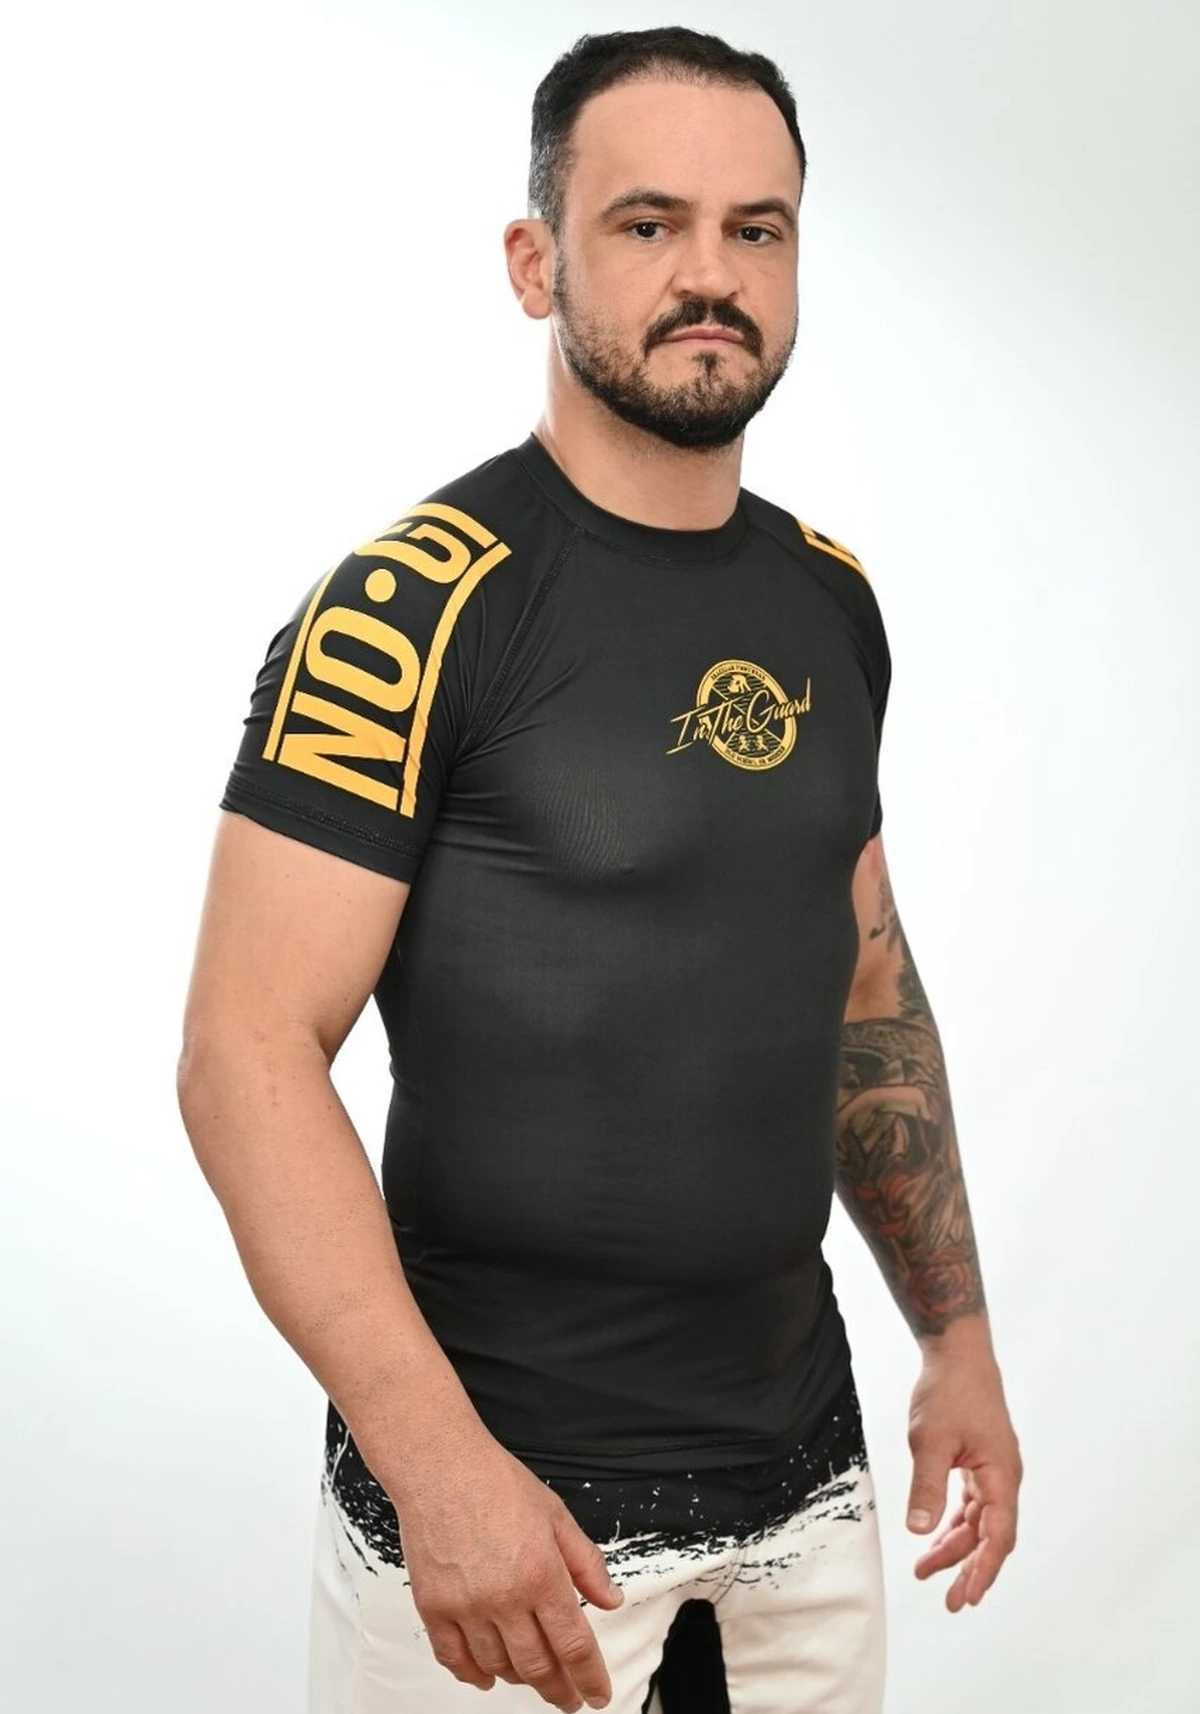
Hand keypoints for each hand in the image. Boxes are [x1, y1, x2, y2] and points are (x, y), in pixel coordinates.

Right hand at [388, 1425, 624, 1711]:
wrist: (441, 1466)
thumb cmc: (496, 1482)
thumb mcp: (556, 1515)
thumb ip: (586, 1563)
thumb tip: (611, 1600)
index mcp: (541, 1574)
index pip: (573, 1645)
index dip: (589, 1678)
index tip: (597, 1695)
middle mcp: (504, 1598)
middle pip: (537, 1666)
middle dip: (559, 1690)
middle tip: (569, 1698)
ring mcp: (466, 1606)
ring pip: (498, 1666)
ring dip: (519, 1678)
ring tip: (533, 1676)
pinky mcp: (434, 1606)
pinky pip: (454, 1658)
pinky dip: (472, 1675)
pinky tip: (487, 1677)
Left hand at [905, 1348, 1022, 1611]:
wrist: (958, 1355)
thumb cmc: (949, 1393)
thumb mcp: (930, 1441)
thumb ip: (926, 1486)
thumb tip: (920, 1531)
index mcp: (1001, 1476)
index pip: (998, 1536)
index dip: (983, 1570)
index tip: (966, 1596)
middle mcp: (1003, 1478)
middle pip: (990, 1536)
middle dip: (969, 1569)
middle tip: (949, 1601)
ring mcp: (992, 1471)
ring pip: (978, 1522)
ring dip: (955, 1547)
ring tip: (925, 1571)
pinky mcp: (979, 1462)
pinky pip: (970, 1504)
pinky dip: (954, 1523)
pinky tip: (934, 1538)